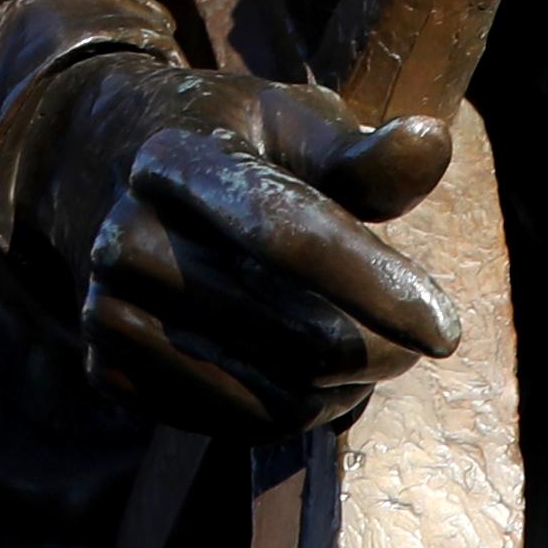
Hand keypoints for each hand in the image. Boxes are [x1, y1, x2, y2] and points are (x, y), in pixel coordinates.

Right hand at [10, 51, 460, 436]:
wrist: (100, 173)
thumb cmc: (228, 144)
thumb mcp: (291, 123)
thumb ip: (361, 155)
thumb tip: (431, 144)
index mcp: (174, 158)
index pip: (288, 233)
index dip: (375, 284)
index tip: (447, 330)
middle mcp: (123, 236)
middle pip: (293, 331)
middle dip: (382, 347)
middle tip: (420, 336)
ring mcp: (105, 308)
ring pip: (275, 394)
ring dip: (348, 387)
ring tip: (369, 350)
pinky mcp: (107, 368)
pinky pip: (236, 424)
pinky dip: (296, 412)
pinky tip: (312, 374)